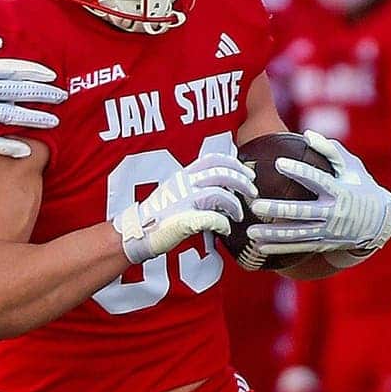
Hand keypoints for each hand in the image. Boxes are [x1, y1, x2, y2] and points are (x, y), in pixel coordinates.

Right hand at [0, 34, 66, 157]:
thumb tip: (0, 43)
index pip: (15, 69)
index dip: (35, 72)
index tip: (53, 76)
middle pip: (20, 91)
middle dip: (44, 94)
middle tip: (63, 97)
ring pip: (13, 116)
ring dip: (35, 119)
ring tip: (54, 121)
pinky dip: (8, 147)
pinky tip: (26, 151)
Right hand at [113, 153, 256, 263]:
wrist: (138, 233)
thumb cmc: (158, 216)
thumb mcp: (174, 192)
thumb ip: (193, 186)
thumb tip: (220, 188)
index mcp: (183, 175)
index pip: (213, 159)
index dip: (234, 163)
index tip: (247, 173)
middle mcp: (185, 184)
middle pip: (222, 174)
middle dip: (242, 181)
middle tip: (253, 192)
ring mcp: (185, 201)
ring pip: (221, 194)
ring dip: (235, 205)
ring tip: (239, 216)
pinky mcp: (186, 220)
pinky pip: (214, 218)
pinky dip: (224, 223)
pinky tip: (226, 229)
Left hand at [247, 130, 390, 264]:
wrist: (380, 222)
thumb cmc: (360, 186)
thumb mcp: (351, 166)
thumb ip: (330, 150)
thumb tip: (307, 134)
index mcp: (340, 191)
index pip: (317, 180)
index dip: (299, 171)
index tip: (278, 163)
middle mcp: (333, 213)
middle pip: (302, 212)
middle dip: (278, 210)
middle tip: (255, 205)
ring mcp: (328, 231)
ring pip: (297, 234)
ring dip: (272, 234)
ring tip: (250, 232)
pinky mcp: (323, 243)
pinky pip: (299, 247)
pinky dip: (279, 248)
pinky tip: (260, 247)